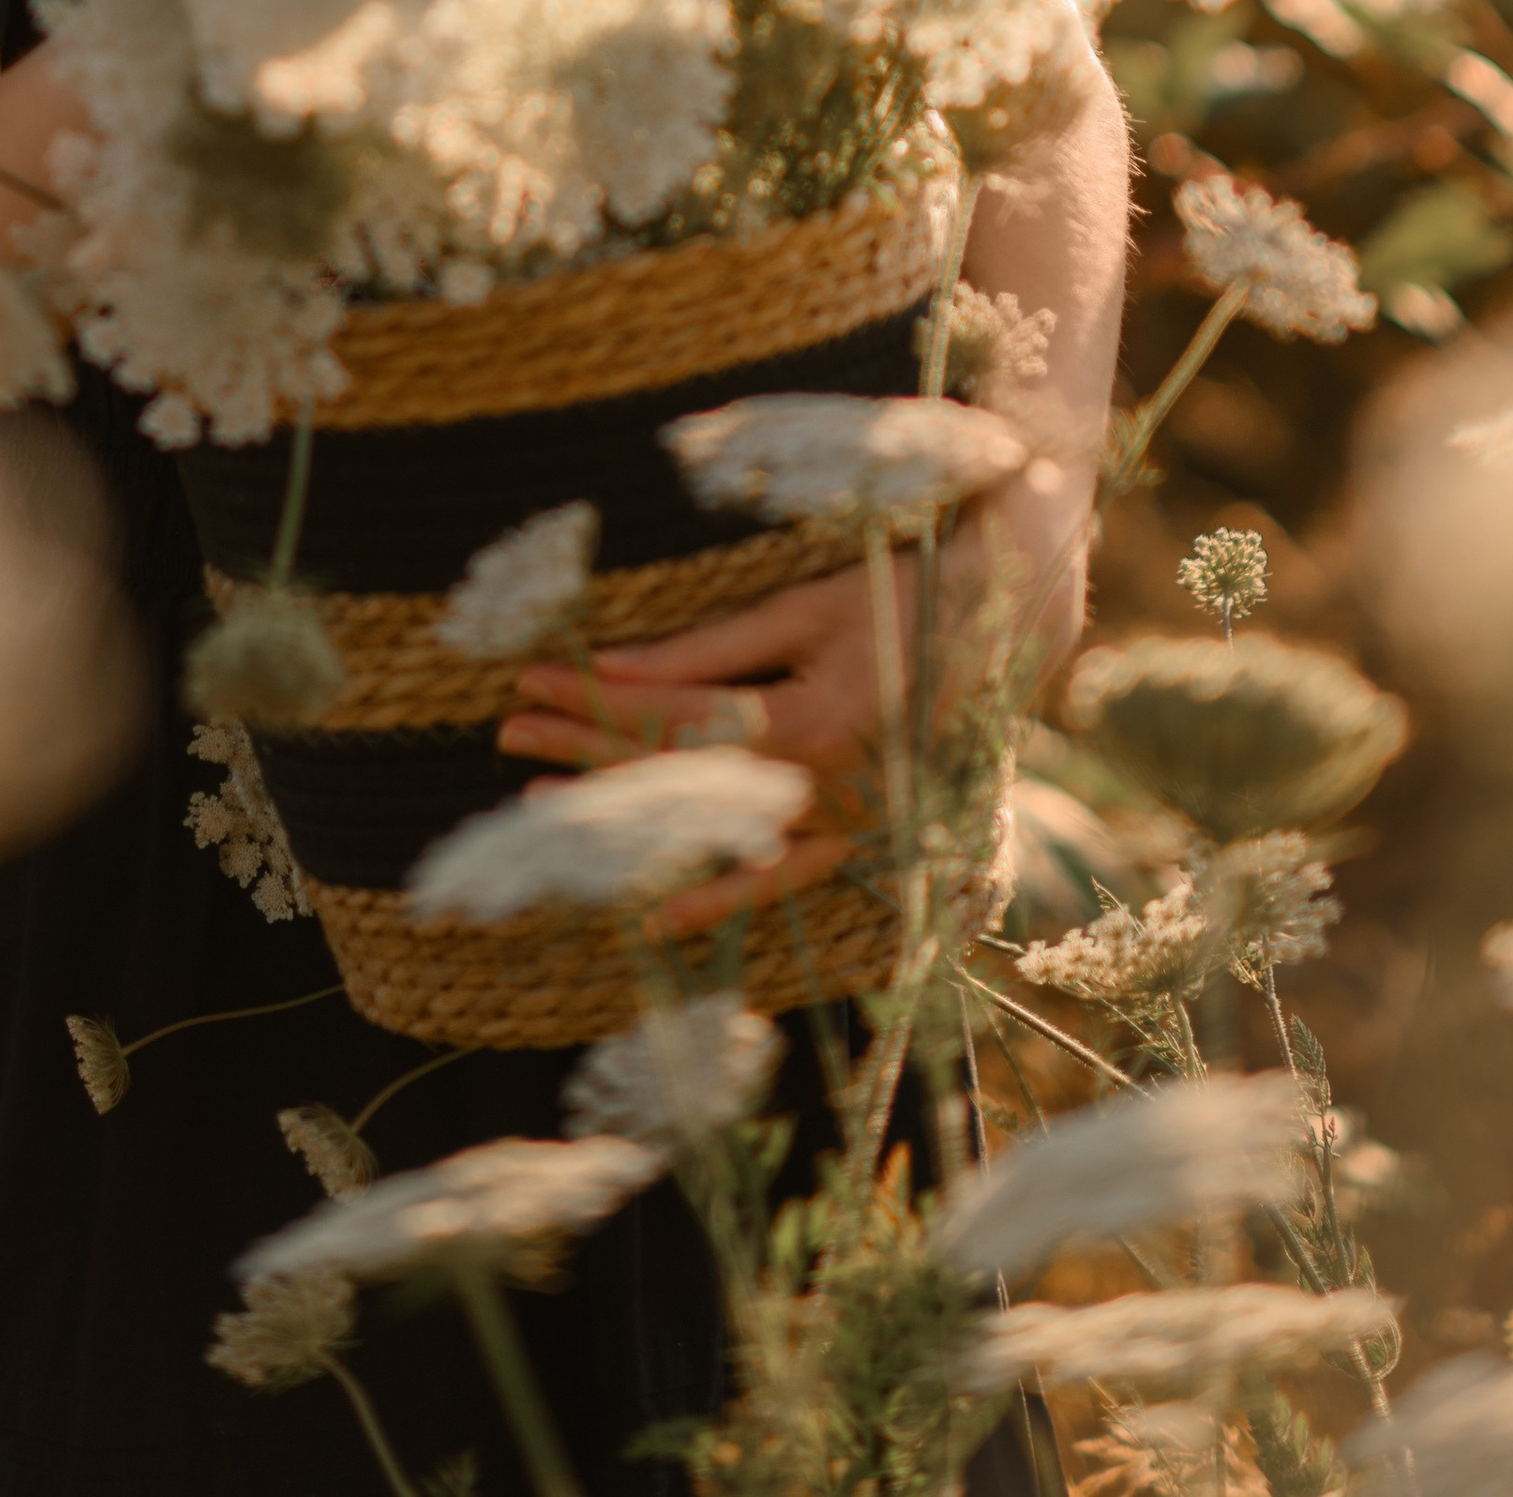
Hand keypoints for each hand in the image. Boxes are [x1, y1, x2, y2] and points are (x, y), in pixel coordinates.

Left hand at [498, 563, 894, 933]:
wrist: (1005, 636)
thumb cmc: (898, 602)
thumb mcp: (803, 609)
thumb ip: (708, 650)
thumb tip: (614, 664)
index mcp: (804, 719)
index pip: (669, 713)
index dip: (592, 697)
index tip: (528, 678)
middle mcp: (818, 787)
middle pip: (676, 772)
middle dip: (584, 749)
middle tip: (507, 731)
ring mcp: (838, 823)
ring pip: (711, 829)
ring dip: (624, 819)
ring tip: (544, 804)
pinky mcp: (856, 840)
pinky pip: (778, 882)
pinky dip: (717, 899)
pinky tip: (655, 910)